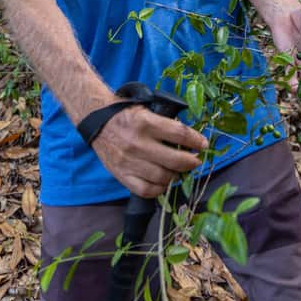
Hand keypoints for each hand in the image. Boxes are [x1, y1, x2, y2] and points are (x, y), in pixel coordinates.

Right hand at [92, 105, 208, 197]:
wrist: (97, 120)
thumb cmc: (125, 113)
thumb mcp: (147, 109)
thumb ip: (165, 123)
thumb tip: (189, 138)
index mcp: (146, 122)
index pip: (180, 134)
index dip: (196, 141)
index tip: (204, 144)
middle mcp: (138, 143)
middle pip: (175, 159)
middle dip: (191, 162)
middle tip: (196, 161)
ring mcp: (129, 162)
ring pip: (162, 177)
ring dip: (176, 175)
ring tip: (180, 171)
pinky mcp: (121, 175)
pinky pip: (146, 190)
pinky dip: (159, 189)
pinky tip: (164, 182)